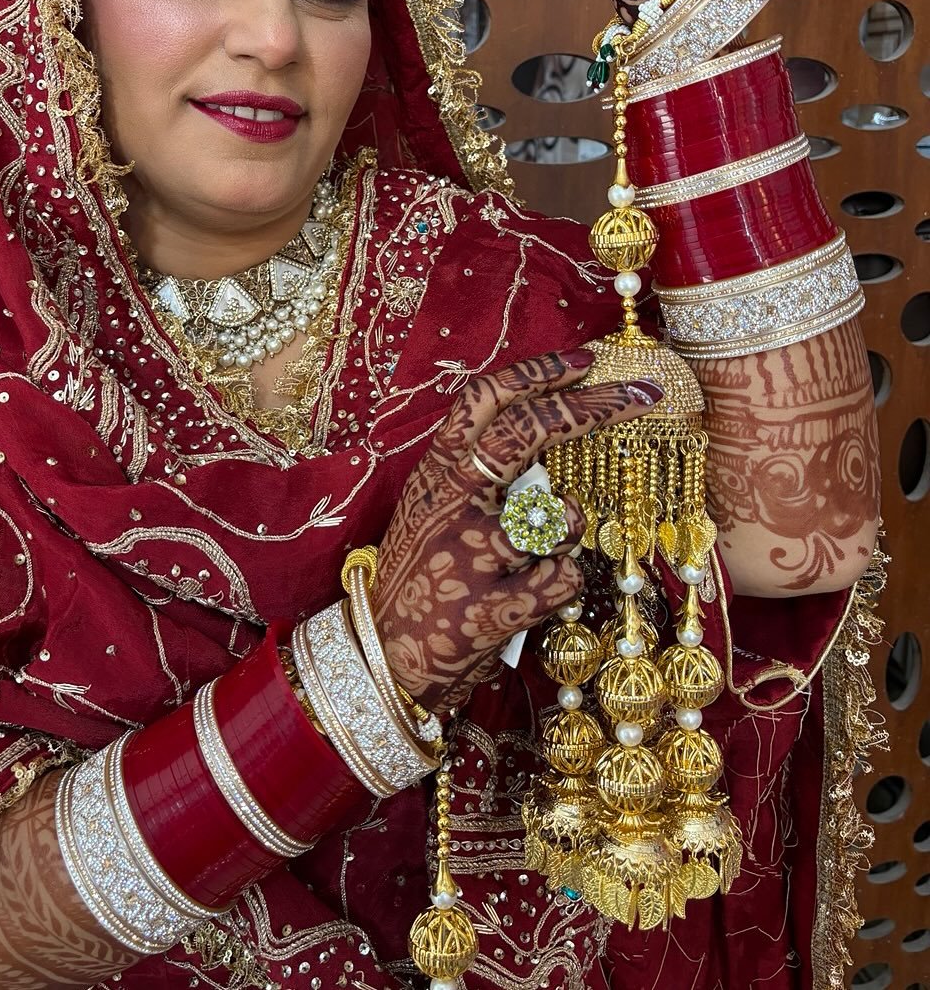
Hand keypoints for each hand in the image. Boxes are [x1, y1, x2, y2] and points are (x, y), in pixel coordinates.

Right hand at [371, 352, 662, 713]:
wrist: (381, 659)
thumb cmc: (418, 580)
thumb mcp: (431, 511)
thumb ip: (476, 474)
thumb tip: (547, 430)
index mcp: (435, 473)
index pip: (484, 400)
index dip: (538, 372)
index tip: (585, 361)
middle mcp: (450, 502)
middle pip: (528, 432)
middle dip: (593, 406)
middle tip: (639, 394)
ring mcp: (468, 554)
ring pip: (559, 517)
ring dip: (569, 531)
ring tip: (542, 555)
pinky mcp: (489, 609)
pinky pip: (562, 579)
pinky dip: (564, 584)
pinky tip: (540, 594)